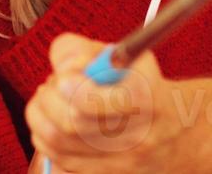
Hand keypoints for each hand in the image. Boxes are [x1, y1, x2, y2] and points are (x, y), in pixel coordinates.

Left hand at [27, 34, 175, 172]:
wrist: (171, 132)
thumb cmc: (136, 83)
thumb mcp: (121, 55)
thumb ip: (84, 50)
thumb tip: (63, 66)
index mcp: (150, 98)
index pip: (115, 101)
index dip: (79, 90)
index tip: (63, 78)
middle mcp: (140, 137)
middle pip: (74, 123)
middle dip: (49, 98)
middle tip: (51, 85)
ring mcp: (123, 164)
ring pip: (59, 143)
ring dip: (40, 116)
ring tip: (49, 100)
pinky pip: (58, 162)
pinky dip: (45, 138)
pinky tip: (53, 123)